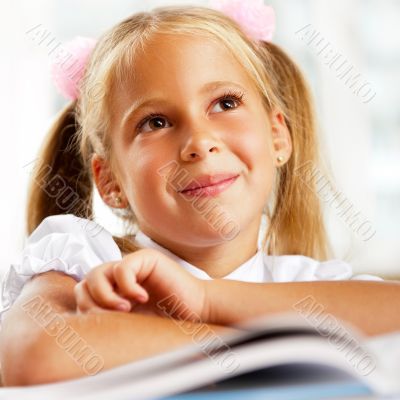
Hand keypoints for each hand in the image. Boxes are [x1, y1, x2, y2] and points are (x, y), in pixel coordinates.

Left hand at [74, 248, 208, 321]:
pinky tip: (143, 298)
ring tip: (126, 308)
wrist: (197, 311)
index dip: (87, 309)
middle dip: (94, 303)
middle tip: (117, 316)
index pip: (82, 293)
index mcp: (113, 290)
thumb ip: (107, 316)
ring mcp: (132, 265)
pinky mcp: (146, 259)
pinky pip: (122, 269)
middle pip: (84, 283)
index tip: (108, 325)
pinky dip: (128, 287)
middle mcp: (119, 275)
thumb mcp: (129, 322)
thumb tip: (80, 322)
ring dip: (106, 296)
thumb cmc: (166, 319)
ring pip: (97, 273)